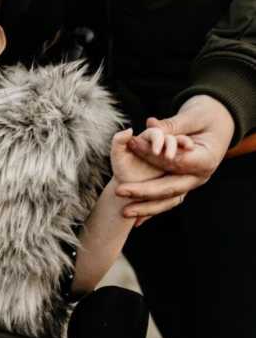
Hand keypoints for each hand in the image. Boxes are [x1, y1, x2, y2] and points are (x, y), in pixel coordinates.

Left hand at [117, 95, 234, 222]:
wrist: (218, 124)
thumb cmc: (206, 117)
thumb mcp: (193, 117)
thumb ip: (173, 124)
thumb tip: (151, 125)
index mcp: (207, 159)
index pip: (178, 163)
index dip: (155, 159)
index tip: (132, 152)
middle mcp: (199, 176)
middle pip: (171, 187)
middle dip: (144, 191)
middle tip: (120, 190)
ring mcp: (191, 183)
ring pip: (168, 199)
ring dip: (146, 207)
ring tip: (124, 212)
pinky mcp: (182, 185)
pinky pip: (165, 200)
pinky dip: (151, 208)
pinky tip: (136, 221)